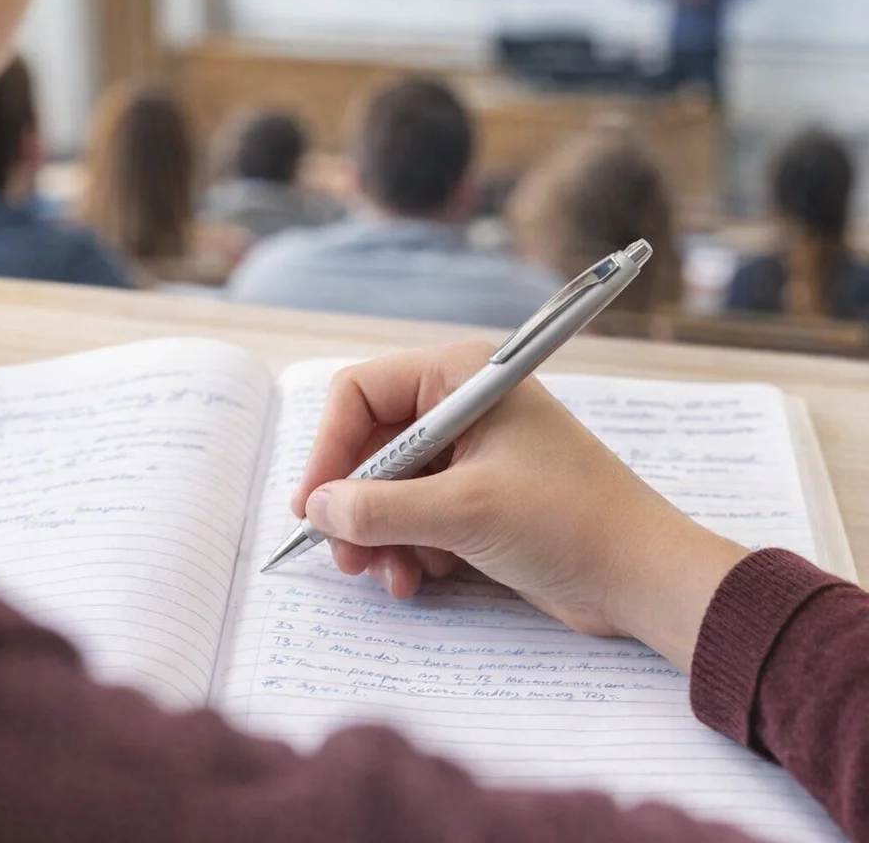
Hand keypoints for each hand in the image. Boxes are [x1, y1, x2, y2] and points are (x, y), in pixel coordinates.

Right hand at [292, 343, 748, 670]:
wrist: (641, 576)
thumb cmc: (567, 522)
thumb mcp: (463, 512)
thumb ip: (380, 509)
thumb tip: (317, 510)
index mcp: (460, 376)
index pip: (361, 392)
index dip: (329, 448)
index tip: (313, 507)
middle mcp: (459, 405)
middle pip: (371, 444)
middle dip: (355, 504)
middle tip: (344, 558)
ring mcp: (468, 452)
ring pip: (389, 486)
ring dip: (379, 534)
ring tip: (387, 577)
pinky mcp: (476, 495)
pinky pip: (415, 512)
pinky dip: (408, 546)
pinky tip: (418, 578)